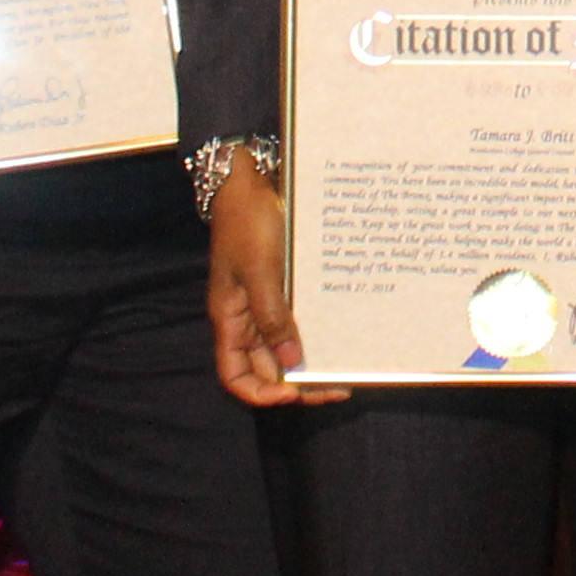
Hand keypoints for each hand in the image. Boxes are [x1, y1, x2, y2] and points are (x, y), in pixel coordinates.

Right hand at [204, 170, 342, 406]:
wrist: (249, 180)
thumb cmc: (248, 221)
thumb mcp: (260, 269)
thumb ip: (272, 315)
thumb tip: (291, 359)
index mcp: (229, 319)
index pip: (235, 376)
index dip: (260, 394)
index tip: (293, 395)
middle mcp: (246, 318)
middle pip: (267, 368)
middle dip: (299, 383)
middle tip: (338, 388)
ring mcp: (265, 302)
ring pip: (286, 346)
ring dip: (312, 360)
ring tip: (347, 368)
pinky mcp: (282, 285)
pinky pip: (298, 318)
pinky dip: (317, 331)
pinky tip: (343, 334)